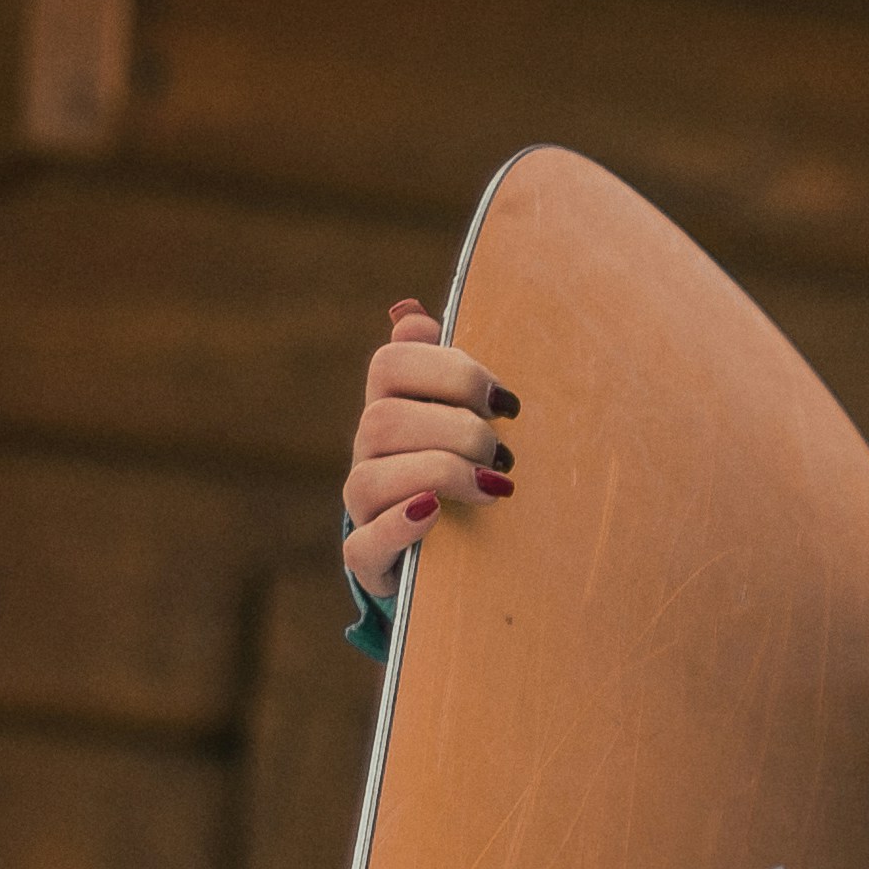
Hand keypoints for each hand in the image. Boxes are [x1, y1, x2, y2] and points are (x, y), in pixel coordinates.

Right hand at [340, 302, 518, 602]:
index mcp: (391, 407)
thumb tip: (407, 309)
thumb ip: (445, 369)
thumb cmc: (469, 469)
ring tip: (494, 486)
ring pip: (371, 477)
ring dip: (441, 474)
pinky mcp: (369, 558)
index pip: (391, 364)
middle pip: (383, 419)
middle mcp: (369, 453)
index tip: (505, 403)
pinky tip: (436, 512)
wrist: (453, 554)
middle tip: (505, 452)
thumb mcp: (466, 417)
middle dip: (456, 430)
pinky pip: (362, 545)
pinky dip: (400, 525)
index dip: (451, 372)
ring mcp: (364, 507)